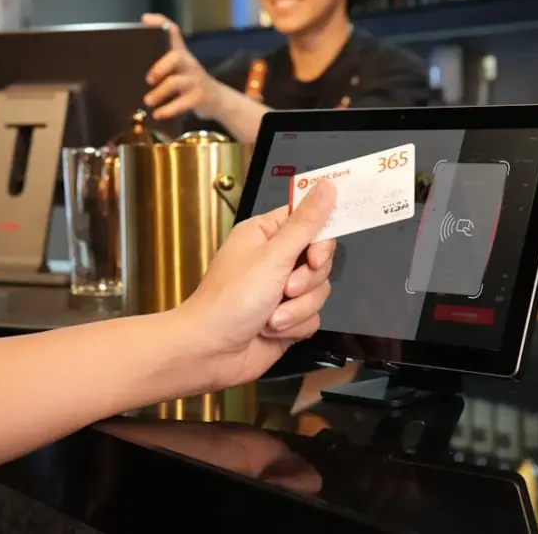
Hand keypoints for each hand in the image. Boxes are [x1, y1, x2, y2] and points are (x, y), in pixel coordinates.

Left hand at [141, 13, 223, 119]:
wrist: (218, 100)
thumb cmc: (190, 83)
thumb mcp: (179, 68)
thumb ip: (161, 61)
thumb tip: (133, 61)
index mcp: (181, 54)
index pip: (173, 32)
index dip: (160, 23)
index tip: (145, 20)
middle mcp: (189, 64)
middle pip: (176, 56)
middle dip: (160, 66)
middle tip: (148, 79)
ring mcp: (195, 80)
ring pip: (176, 82)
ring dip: (159, 93)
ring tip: (148, 101)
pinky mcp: (199, 97)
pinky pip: (182, 103)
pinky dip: (168, 110)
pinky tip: (157, 114)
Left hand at [178, 181, 336, 388]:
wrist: (210, 351)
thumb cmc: (229, 300)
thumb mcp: (273, 256)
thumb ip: (306, 223)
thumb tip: (327, 186)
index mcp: (265, 235)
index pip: (308, 221)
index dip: (319, 238)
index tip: (315, 255)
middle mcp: (274, 260)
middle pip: (319, 259)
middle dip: (306, 280)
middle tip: (286, 287)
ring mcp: (280, 290)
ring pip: (319, 290)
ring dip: (298, 307)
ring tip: (272, 316)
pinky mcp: (287, 318)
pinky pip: (312, 316)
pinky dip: (295, 325)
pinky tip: (270, 330)